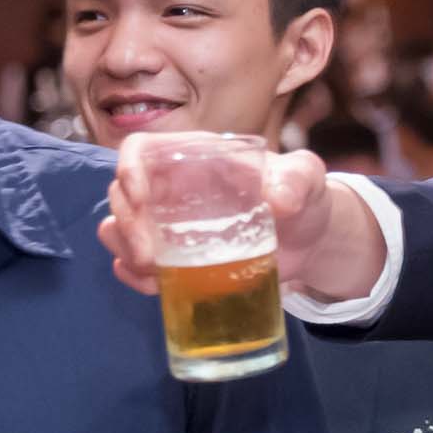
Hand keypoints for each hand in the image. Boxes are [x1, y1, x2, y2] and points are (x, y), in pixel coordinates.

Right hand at [99, 140, 364, 299]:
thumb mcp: (306, 177)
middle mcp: (173, 188)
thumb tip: (277, 201)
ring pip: (122, 229)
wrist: (310, 241)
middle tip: (147, 256)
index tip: (138, 198)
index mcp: (194, 157)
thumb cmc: (303, 196)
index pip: (142, 149)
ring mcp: (171, 226)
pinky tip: (145, 282)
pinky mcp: (177, 259)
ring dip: (124, 249)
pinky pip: (139, 264)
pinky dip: (133, 274)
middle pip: (123, 195)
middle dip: (126, 224)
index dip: (128, 168)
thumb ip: (296, 179)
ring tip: (147, 270)